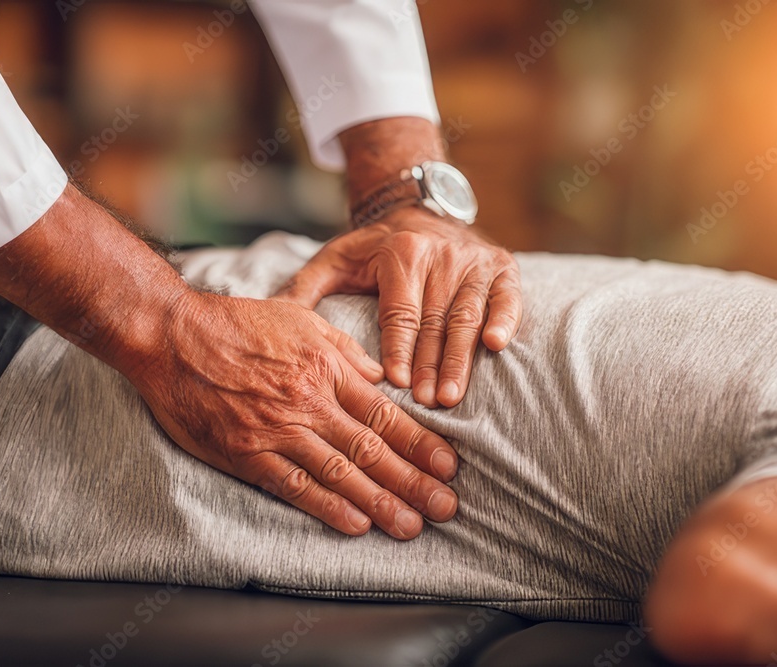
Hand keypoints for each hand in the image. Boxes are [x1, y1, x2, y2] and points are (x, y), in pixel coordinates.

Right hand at [127, 290, 459, 539]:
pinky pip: (293, 485)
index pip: (384, 413)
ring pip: (339, 472)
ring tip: (410, 525)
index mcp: (325, 368)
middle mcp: (307, 402)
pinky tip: (355, 525)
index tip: (449, 466)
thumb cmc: (236, 323)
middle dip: (413, 481)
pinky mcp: (245, 453)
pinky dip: (326, 507)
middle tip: (445, 508)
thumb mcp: (299, 318)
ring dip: (379, 503)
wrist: (171, 335)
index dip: (420, 443)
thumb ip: (344, 349)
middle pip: (371, 448)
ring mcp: (276, 430)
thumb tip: (381, 376)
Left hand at [274, 209, 522, 407]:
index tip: (396, 384)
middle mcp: (440, 253)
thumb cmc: (372, 249)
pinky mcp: (502, 265)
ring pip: (468, 315)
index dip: (399, 349)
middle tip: (427, 403)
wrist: (419, 210)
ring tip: (451, 395)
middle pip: (436, 319)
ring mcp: (474, 260)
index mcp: (401, 252)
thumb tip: (268, 317)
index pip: (400, 311)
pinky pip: (508, 296)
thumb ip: (305, 288)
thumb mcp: (334, 259)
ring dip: (461, 357)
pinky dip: (505, 320)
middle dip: (430, 364)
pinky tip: (496, 346)